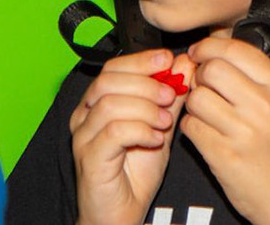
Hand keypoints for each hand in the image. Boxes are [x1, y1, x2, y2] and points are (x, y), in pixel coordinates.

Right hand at [68, 48, 190, 224]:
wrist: (122, 211)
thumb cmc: (137, 171)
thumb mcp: (160, 126)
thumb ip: (171, 97)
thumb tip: (186, 62)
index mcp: (97, 104)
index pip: (113, 68)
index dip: (142, 60)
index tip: (170, 60)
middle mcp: (84, 117)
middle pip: (108, 81)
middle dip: (146, 83)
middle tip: (172, 95)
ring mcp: (84, 138)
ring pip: (111, 104)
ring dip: (146, 108)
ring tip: (166, 121)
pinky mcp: (90, 159)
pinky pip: (114, 132)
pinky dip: (141, 131)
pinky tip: (156, 139)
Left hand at [179, 36, 269, 224]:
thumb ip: (256, 80)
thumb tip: (217, 56)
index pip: (236, 49)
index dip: (210, 47)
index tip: (200, 53)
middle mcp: (264, 104)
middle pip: (212, 69)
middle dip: (200, 76)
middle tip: (202, 87)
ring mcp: (243, 130)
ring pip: (197, 98)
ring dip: (193, 104)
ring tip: (205, 113)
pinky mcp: (223, 155)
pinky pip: (191, 128)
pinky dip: (192, 129)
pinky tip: (205, 134)